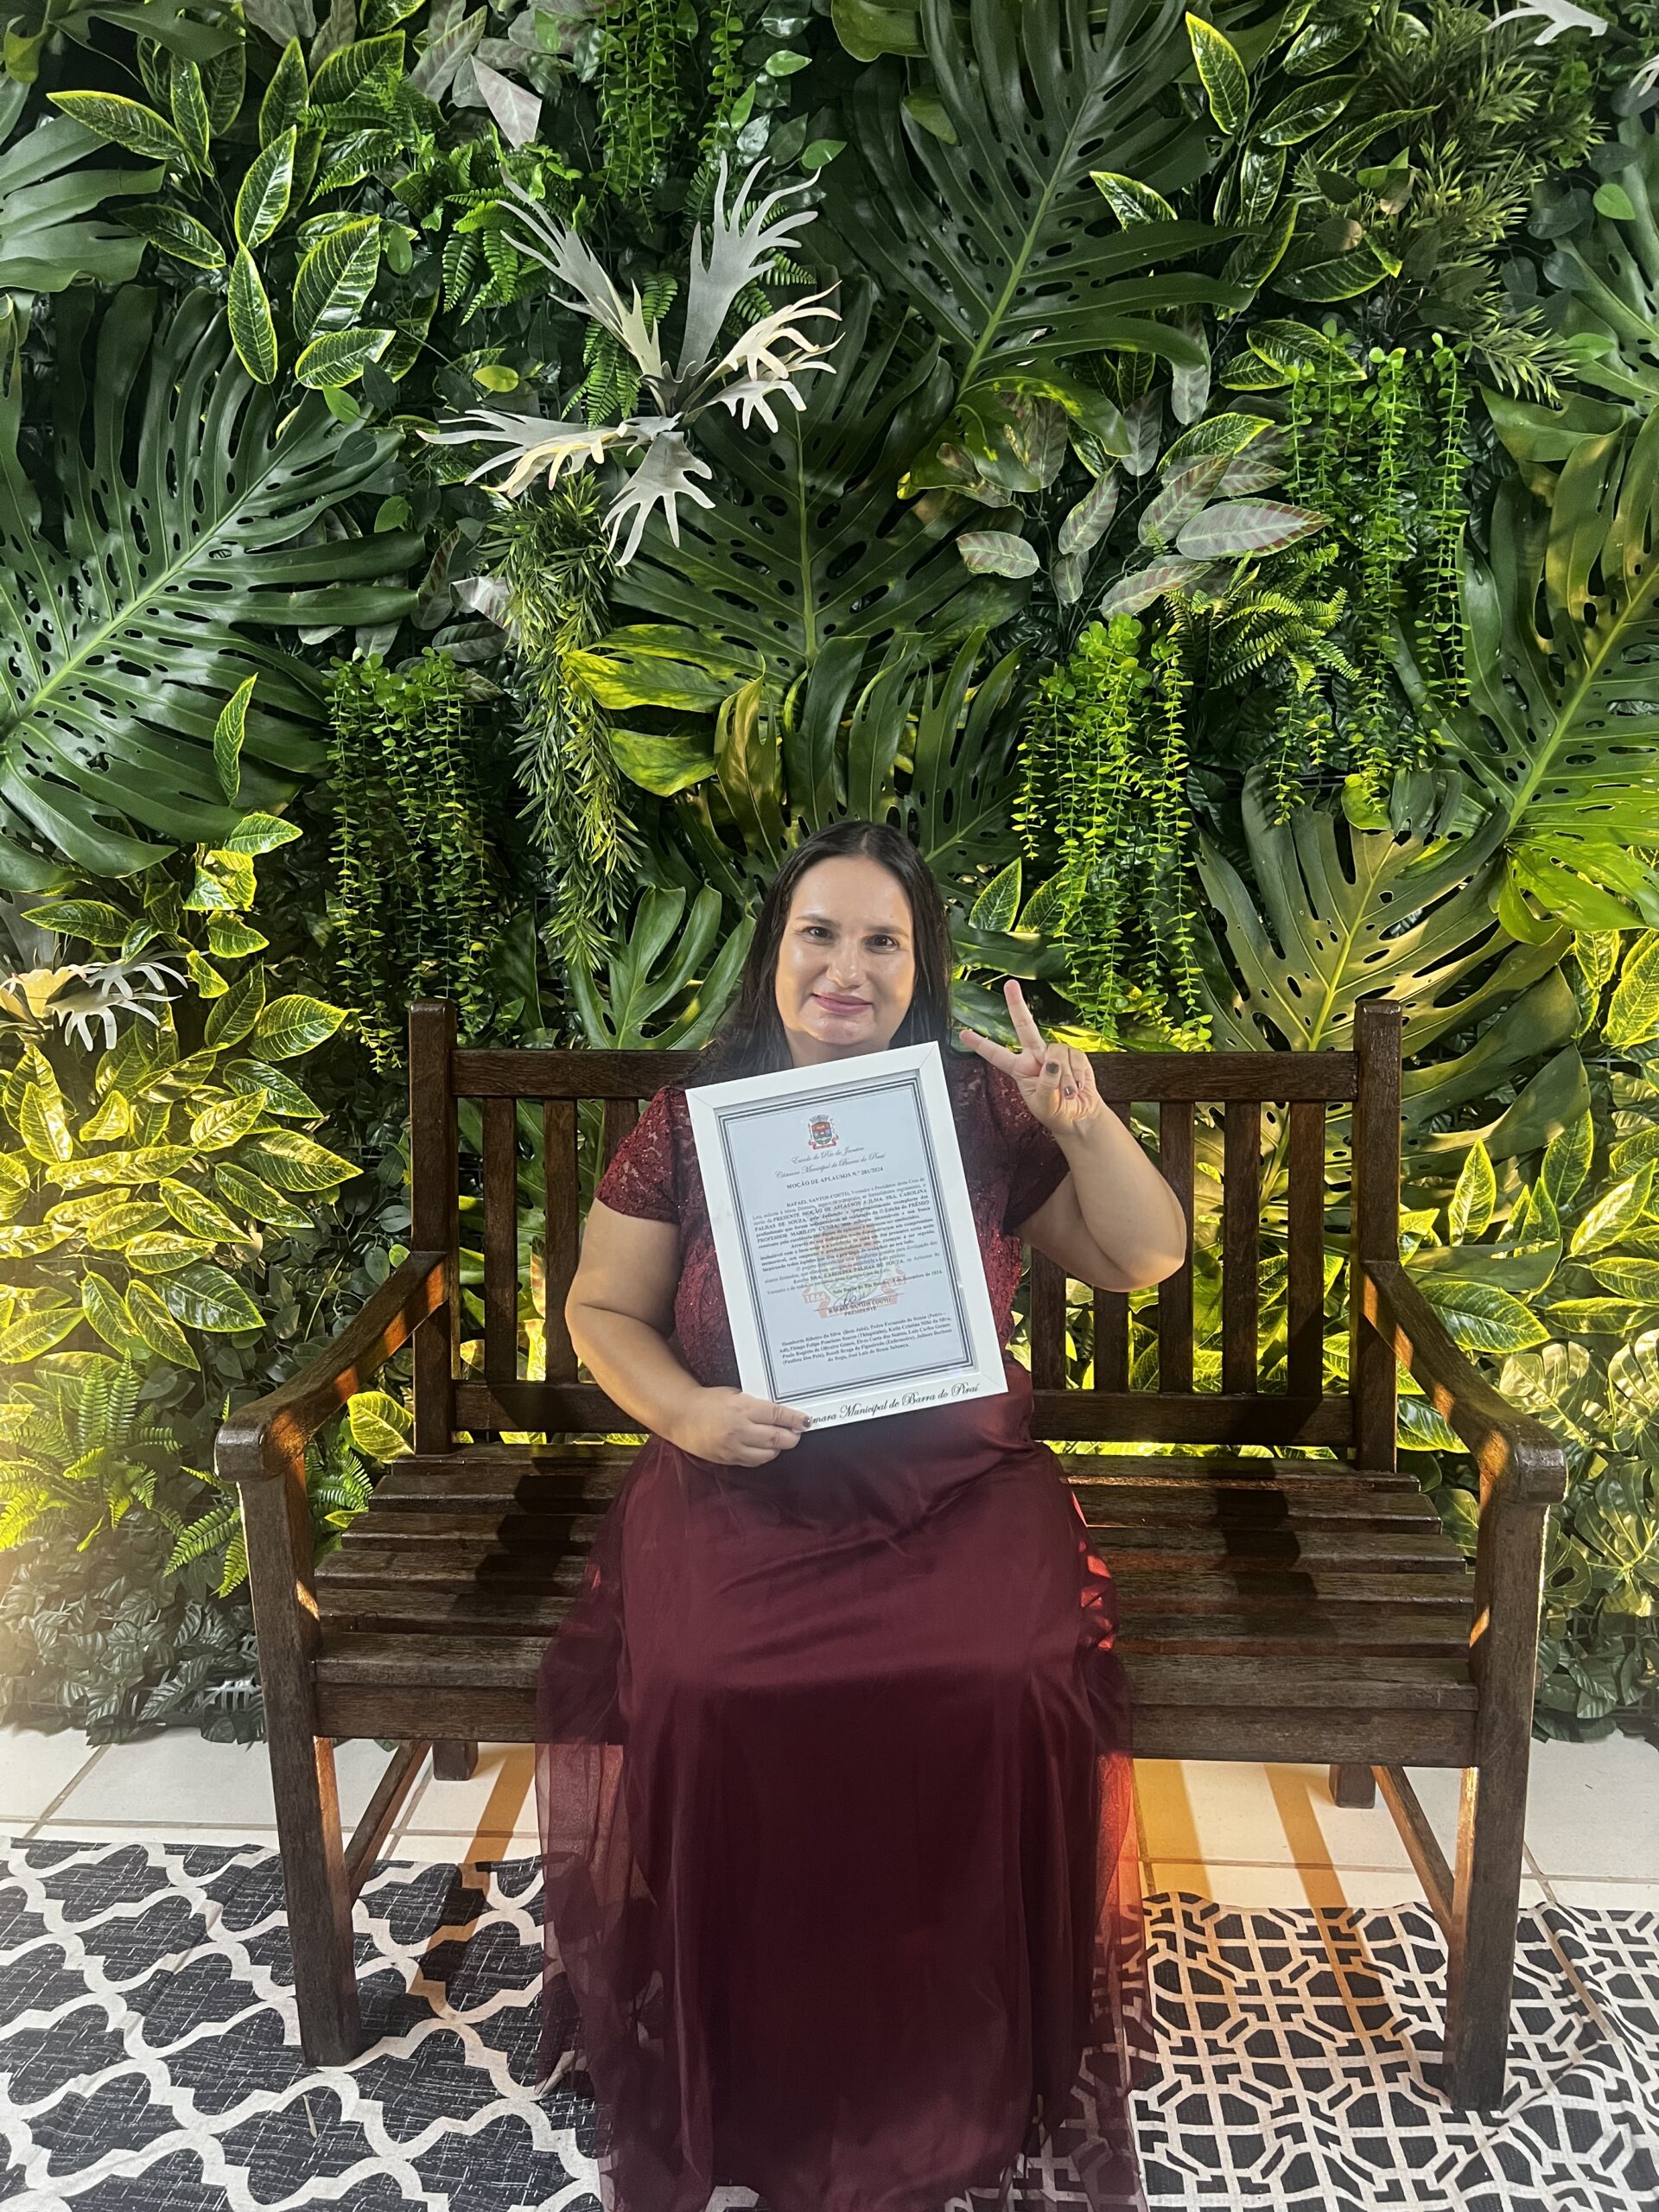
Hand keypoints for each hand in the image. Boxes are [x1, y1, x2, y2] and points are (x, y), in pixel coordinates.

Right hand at [672, 1385, 810, 1465]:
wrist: (682, 1416)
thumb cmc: (708, 1402)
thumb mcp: (735, 1395)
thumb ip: (757, 1405)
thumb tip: (781, 1414)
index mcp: (742, 1408)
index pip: (777, 1415)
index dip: (795, 1419)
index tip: (805, 1420)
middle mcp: (739, 1429)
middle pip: (776, 1438)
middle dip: (792, 1436)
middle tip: (798, 1432)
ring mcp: (733, 1447)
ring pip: (768, 1453)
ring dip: (778, 1447)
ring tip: (781, 1439)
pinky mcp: (728, 1459)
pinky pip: (754, 1461)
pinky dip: (763, 1455)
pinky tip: (764, 1448)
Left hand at [957, 980, 1102, 1136]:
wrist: (1080, 1115)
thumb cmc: (1057, 1112)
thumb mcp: (1044, 1105)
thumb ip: (1046, 1085)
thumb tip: (1052, 1063)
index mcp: (1020, 1069)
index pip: (996, 1055)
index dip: (980, 1044)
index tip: (964, 1033)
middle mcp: (1035, 1057)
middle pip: (1025, 1027)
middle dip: (1017, 1005)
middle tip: (1010, 986)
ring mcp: (1054, 1054)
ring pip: (1056, 1052)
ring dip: (1065, 1076)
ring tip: (1066, 1091)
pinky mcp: (1073, 1054)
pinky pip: (1075, 1057)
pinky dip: (1078, 1074)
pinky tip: (1077, 1084)